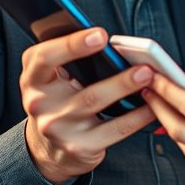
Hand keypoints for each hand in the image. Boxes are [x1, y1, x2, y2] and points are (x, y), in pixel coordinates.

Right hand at [20, 27, 156, 184]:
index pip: (44, 57)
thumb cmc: (59, 100)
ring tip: (149, 77)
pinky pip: (114, 130)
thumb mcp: (53, 79)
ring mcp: (59, 129)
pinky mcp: (78, 147)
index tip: (101, 35)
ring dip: (127, 89)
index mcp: (33, 79)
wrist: (51, 149)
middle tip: (143, 65)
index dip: (71, 44)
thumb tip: (110, 43)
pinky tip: (152, 107)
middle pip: (80, 86)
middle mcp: (40, 104)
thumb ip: (69, 59)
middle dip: (116, 76)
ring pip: (97, 105)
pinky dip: (137, 117)